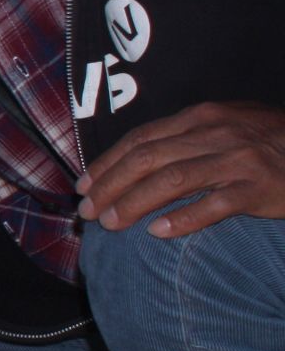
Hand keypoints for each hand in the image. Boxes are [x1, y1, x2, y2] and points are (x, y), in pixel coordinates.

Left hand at [76, 100, 284, 236]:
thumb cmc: (269, 142)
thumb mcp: (226, 127)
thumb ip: (185, 138)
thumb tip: (133, 162)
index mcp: (201, 117)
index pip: (141, 139)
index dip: (107, 163)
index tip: (83, 186)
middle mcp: (215, 133)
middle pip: (148, 158)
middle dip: (111, 185)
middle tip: (88, 211)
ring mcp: (238, 159)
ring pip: (173, 179)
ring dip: (135, 202)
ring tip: (112, 224)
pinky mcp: (259, 187)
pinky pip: (215, 204)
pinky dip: (184, 219)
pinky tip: (158, 232)